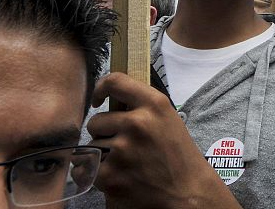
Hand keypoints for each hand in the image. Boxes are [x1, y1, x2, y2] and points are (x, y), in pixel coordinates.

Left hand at [87, 73, 240, 207]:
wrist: (188, 192)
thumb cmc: (178, 156)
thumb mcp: (168, 119)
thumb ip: (142, 106)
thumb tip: (111, 99)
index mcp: (154, 105)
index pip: (116, 81)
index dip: (101, 88)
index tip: (99, 98)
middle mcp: (137, 123)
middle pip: (96, 120)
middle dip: (104, 133)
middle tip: (123, 145)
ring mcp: (122, 150)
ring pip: (91, 145)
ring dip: (100, 153)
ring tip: (124, 162)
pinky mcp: (110, 175)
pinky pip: (86, 168)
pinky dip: (95, 173)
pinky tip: (116, 175)